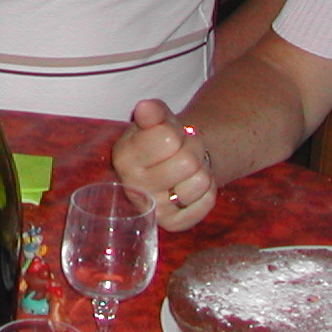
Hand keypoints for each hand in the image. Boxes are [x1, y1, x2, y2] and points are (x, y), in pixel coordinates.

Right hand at [113, 99, 215, 230]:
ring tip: (188, 167)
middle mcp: (133, 186)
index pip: (167, 137)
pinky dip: (207, 189)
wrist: (173, 163)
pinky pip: (208, 201)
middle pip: (187, 161)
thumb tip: (146, 108)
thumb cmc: (162, 138)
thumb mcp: (157, 119)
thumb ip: (153, 112)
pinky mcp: (173, 223)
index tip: (170, 135)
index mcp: (124, 156)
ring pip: (200, 181)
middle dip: (193, 149)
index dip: (176, 131)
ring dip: (201, 169)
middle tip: (184, 150)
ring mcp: (153, 208)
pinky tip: (191, 184)